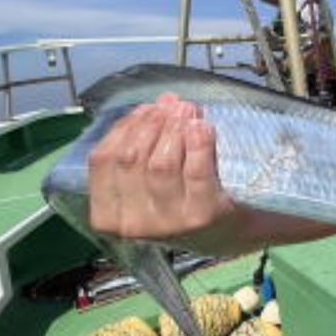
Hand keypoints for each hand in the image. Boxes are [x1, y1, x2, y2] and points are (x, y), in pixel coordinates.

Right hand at [88, 93, 236, 241]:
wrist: (232, 233)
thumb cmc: (184, 200)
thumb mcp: (150, 183)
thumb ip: (146, 145)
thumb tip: (162, 102)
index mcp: (108, 216)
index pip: (103, 161)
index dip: (124, 127)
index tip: (146, 109)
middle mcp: (134, 224)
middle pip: (133, 159)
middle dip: (152, 123)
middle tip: (173, 106)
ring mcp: (169, 223)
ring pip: (161, 164)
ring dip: (174, 129)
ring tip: (188, 111)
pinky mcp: (203, 216)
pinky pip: (196, 171)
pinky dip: (198, 143)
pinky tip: (203, 127)